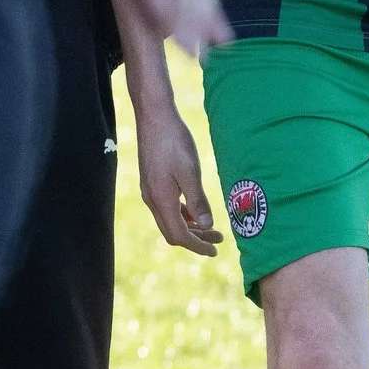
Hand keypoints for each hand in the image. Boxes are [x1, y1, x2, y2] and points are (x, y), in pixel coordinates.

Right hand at [133, 106, 223, 256]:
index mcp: (161, 200)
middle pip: (173, 232)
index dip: (198, 246)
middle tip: (218, 240)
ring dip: (190, 227)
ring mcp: (150, 191)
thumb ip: (197, 200)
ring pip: (169, 221)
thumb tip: (207, 225)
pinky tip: (195, 211)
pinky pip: (167, 208)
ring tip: (211, 228)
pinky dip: (182, 215)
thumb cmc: (174, 141)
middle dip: (195, 239)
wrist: (154, 117)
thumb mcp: (190, 171)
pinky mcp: (151, 182)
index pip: (179, 235)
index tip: (215, 250)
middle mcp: (152, 200)